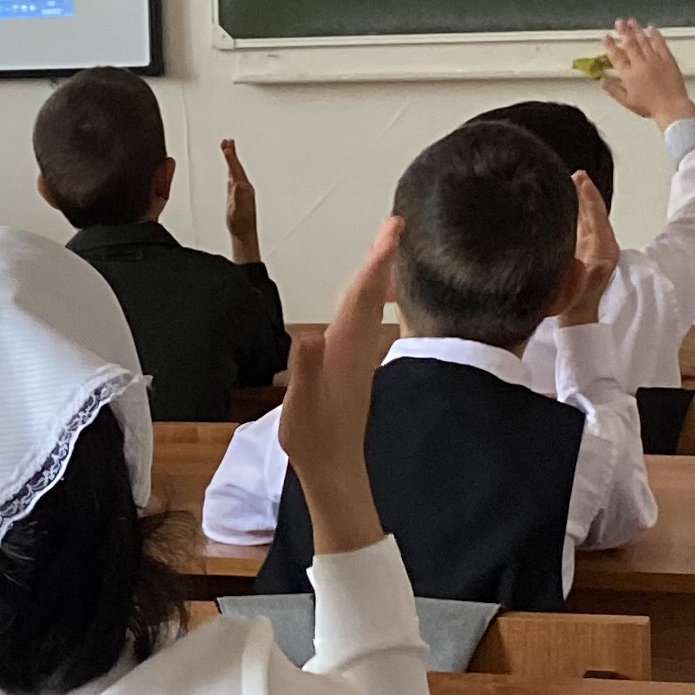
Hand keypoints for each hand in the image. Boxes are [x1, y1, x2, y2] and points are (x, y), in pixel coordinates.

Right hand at [220, 137, 260, 261]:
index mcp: (244, 189)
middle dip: (232, 153)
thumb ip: (238, 197)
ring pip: (236, 170)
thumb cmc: (241, 224)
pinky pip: (234, 177)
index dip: (231, 157)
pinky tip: (229, 169)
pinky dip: (231, 169)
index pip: (236, 169)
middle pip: (237, 166)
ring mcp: (241, 190)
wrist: (244, 233)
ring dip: (232, 159)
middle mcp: (244, 187)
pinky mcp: (237, 195)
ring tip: (228, 148)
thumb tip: (238, 184)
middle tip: (228, 141)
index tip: (227, 146)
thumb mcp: (238, 210)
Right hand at [277, 217, 396, 561]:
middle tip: (393, 225)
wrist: (334, 469)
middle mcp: (356, 348)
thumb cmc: (313, 437)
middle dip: (381, 259)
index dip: (375, 262)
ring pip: (370, 308)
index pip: (360, 297)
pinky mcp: (355, 368)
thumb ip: (304, 369)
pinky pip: (365, 323)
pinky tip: (367, 299)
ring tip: (383, 250)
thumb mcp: (300, 404)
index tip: (392, 230)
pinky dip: (368, 301)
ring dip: (377, 277)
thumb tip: (306, 334)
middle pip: (370, 294)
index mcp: (343, 349)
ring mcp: (359, 358)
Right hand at [555, 171, 618, 327]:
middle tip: (577, 175)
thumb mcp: (584, 291)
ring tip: (572, 183)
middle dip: (586, 194)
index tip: (581, 180)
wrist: (574, 318)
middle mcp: (602, 247)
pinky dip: (576, 213)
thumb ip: (593, 277)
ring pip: (588, 218)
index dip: (589, 197)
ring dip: (580, 201)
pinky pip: (582, 226)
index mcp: (604, 251)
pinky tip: (568, 206)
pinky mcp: (584, 252)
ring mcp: (593, 249)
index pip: (597, 217)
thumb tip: (600, 264)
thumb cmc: (576, 305)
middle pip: (594, 213)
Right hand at [594, 18, 694, 127]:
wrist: (671, 108)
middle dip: (623, 32)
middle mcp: (641, 65)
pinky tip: (652, 28)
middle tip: (618, 22)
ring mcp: (655, 60)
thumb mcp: (627, 102)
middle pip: (629, 45)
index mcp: (629, 75)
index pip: (616, 57)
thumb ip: (613, 90)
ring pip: (644, 41)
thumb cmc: (650, 107)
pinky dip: (656, 35)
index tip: (606, 37)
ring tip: (632, 21)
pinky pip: (660, 44)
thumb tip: (602, 81)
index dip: (610, 46)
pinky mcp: (668, 60)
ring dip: (637, 30)